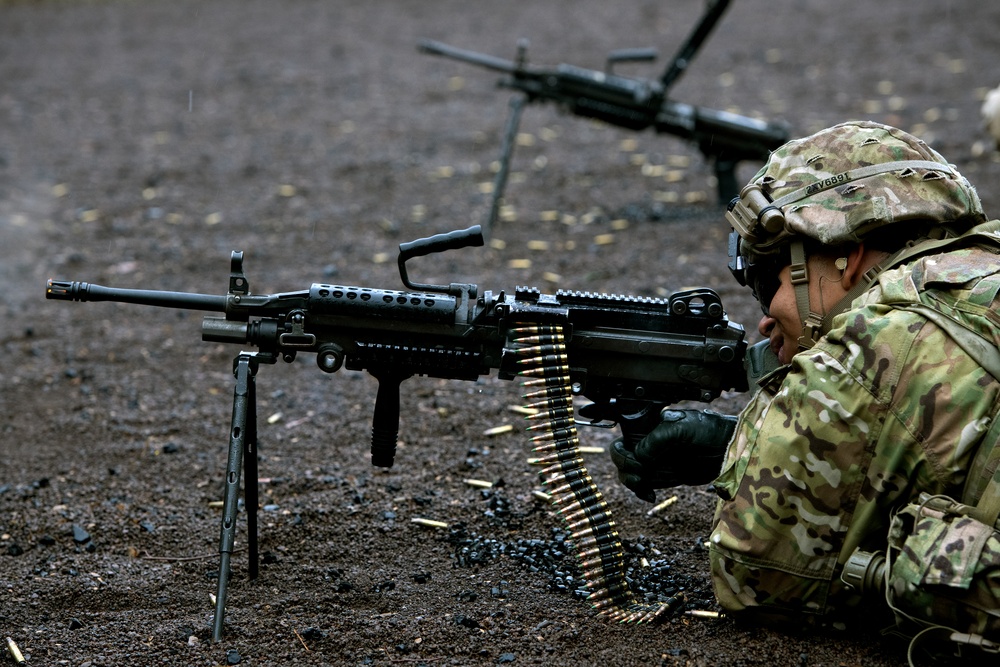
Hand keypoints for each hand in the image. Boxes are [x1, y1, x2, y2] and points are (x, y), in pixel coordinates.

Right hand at [610, 409, 737, 501]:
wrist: (728, 450)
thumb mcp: (680, 429)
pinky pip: (643, 485)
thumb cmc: (708, 430)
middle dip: (626, 469)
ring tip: (645, 487)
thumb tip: (638, 457)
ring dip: (632, 483)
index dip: (623, 453)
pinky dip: (641, 491)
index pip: (623, 440)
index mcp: (647, 428)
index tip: (636, 462)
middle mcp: (647, 443)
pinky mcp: (663, 475)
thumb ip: (656, 440)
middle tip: (640, 476)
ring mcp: (654, 460)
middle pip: (621, 459)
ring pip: (630, 474)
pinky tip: (650, 495)